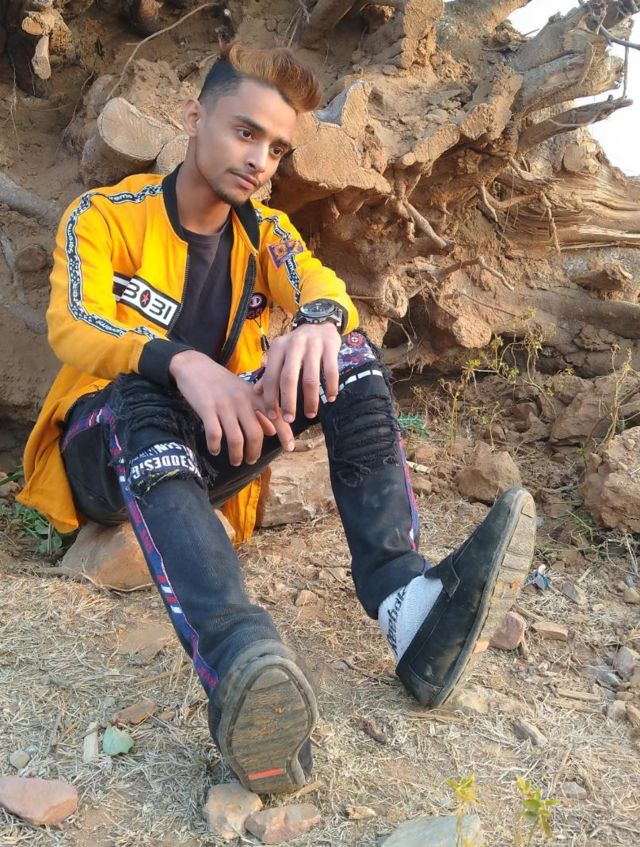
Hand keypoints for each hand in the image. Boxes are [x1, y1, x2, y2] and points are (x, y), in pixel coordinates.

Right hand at [169, 350, 293, 465]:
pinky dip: (215, 446)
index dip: (284, 433)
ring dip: (237, 455)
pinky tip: (215, 451)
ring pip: (235, 438)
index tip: (289, 448)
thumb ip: (259, 411)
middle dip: (254, 452)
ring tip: (236, 461)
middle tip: (251, 460)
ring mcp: (224, 405)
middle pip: (254, 433)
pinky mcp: (206, 408)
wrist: (195, 366)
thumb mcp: (245, 393)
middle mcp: (242, 401)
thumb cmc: (223, 383)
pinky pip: (214, 434)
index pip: (275, 415)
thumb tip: (272, 431)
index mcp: (254, 396)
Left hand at [256, 322, 340, 422]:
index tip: (273, 416)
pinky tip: (330, 398)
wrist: (320, 324)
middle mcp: (294, 345)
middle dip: (288, 402)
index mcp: (278, 348)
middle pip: (289, 379)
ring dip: (310, 400)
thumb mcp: (281, 356)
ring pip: (310, 378)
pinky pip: (331, 371)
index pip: (272, 377)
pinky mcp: (330, 346)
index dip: (271, 398)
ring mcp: (313, 344)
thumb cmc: (297, 346)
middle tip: (289, 419)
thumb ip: (270, 374)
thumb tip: (256, 393)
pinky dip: (330, 387)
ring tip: (311, 414)